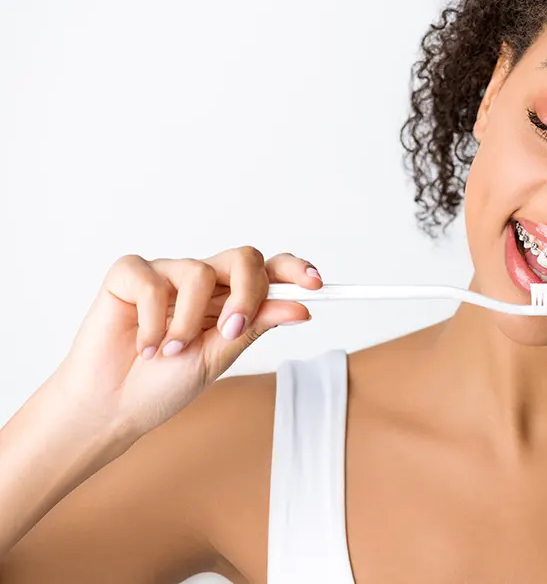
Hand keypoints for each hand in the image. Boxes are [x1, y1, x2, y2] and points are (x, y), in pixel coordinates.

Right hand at [52, 247, 320, 442]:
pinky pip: (153, 282)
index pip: (269, 271)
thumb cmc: (164, 383)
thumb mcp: (219, 356)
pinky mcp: (129, 275)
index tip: (315, 284)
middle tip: (230, 331)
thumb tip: (301, 308)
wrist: (113, 406)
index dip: (295, 270)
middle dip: (247, 292)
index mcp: (231, 299)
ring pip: (200, 273)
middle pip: (244, 257)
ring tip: (169, 353)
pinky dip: (151, 321)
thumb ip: (255, 327)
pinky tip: (142, 347)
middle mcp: (203, 281)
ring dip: (188, 323)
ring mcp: (166, 274)